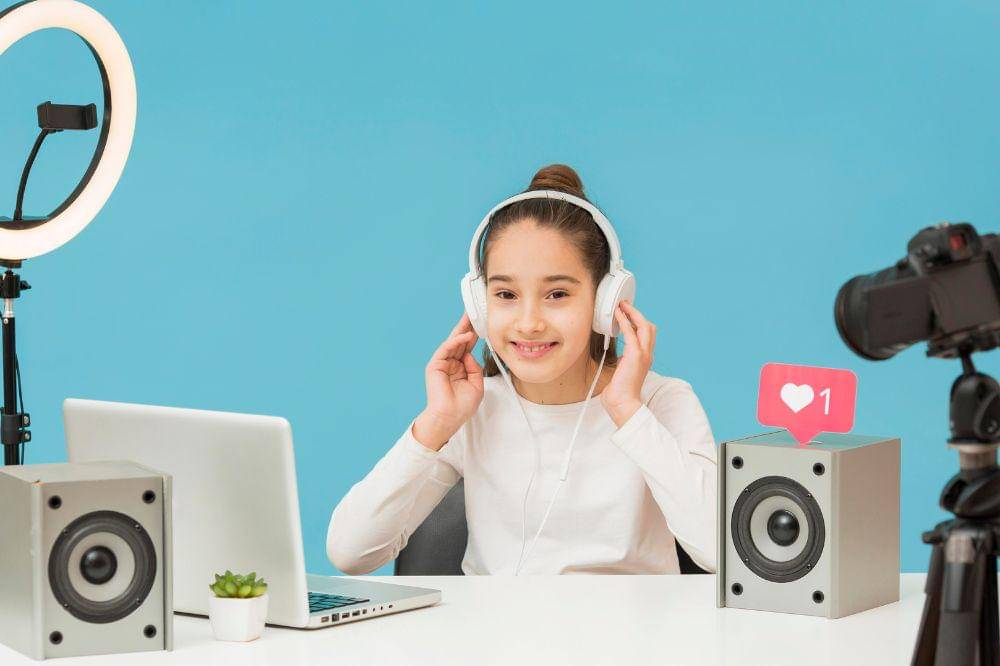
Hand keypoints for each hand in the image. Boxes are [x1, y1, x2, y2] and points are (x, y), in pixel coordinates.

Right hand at [412, 312, 483, 450]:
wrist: (449, 418)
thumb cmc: (462, 406)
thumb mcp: (476, 385)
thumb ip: (475, 368)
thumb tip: (470, 355)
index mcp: (460, 367)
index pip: (467, 346)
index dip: (474, 334)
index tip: (482, 322)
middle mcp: (451, 363)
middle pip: (460, 340)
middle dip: (467, 325)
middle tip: (474, 310)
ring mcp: (442, 363)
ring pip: (453, 342)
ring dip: (462, 329)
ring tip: (471, 316)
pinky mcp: (435, 365)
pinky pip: (446, 349)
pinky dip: (455, 341)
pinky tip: (465, 336)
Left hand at [601, 300, 656, 427]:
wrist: (623, 403)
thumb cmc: (620, 392)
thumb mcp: (623, 373)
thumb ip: (624, 362)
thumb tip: (619, 357)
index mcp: (645, 359)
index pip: (647, 335)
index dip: (638, 323)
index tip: (628, 314)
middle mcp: (647, 354)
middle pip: (649, 327)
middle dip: (638, 314)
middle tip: (625, 305)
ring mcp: (643, 354)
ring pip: (644, 326)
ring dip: (632, 313)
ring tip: (622, 305)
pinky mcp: (635, 355)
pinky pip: (631, 332)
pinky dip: (625, 321)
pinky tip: (618, 314)